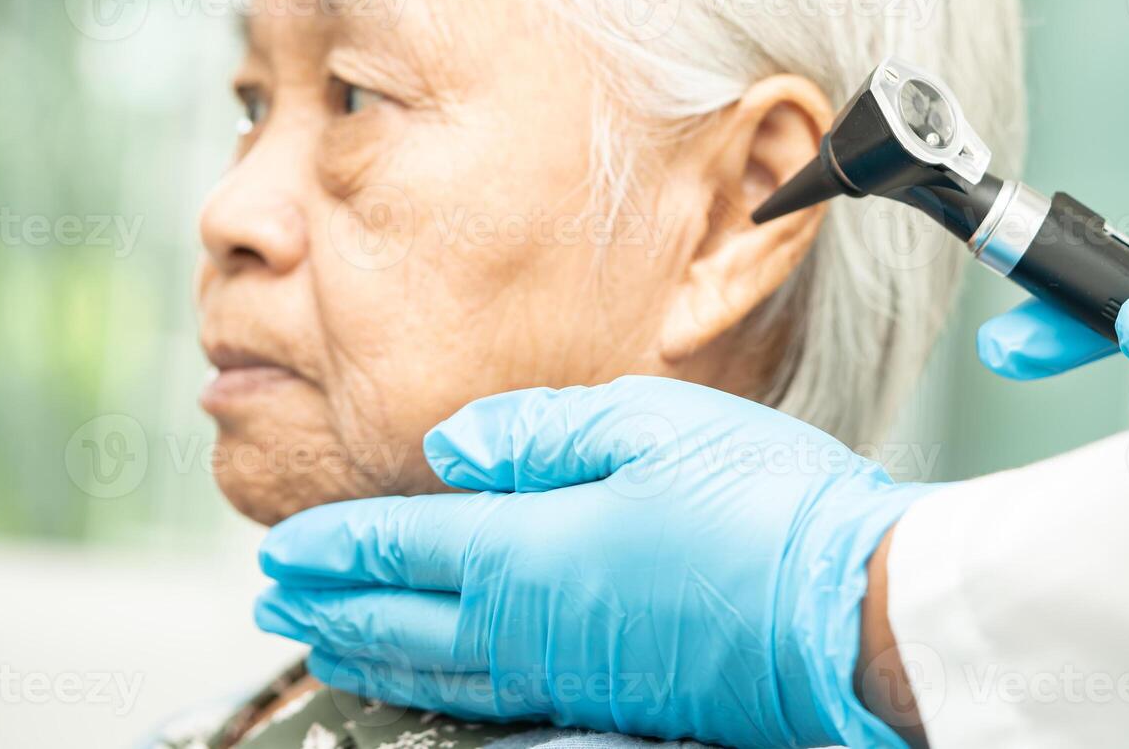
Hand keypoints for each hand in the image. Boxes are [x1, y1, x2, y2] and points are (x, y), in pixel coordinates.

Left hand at [254, 377, 934, 747]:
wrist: (852, 611)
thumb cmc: (764, 506)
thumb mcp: (653, 425)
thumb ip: (539, 433)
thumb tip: (451, 448)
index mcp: (532, 551)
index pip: (402, 548)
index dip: (336, 548)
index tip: (285, 550)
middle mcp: (533, 626)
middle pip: (401, 623)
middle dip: (331, 607)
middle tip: (275, 599)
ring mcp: (570, 674)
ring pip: (436, 674)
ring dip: (369, 656)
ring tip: (327, 645)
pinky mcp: (611, 701)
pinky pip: (490, 703)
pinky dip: (434, 693)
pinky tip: (433, 686)